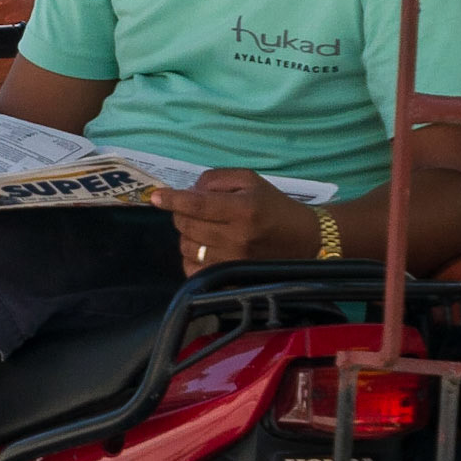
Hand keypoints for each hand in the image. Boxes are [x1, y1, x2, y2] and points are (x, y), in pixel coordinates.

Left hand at [151, 167, 321, 276]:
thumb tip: (188, 190)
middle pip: (187, 226)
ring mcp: (233, 262)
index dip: (172, 200)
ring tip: (203, 229)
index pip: (197, 205)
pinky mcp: (231, 280)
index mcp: (242, 210)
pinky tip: (203, 248)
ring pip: (186, 248)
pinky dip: (191, 258)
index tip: (155, 197)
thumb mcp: (250, 181)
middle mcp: (236, 238)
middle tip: (194, 210)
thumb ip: (216, 180)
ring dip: (187, 235)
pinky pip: (193, 271)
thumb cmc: (274, 206)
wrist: (305, 240)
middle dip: (181, 214)